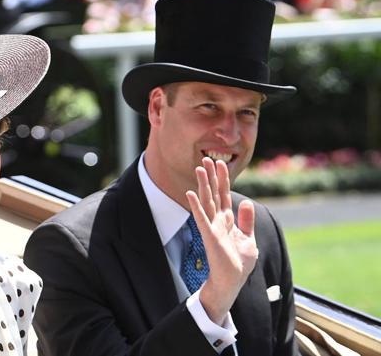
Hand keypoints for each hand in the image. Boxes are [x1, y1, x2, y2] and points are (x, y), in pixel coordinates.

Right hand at [185, 157, 257, 324]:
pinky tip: (190, 193)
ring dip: (202, 184)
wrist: (233, 281)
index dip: (222, 179)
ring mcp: (212, 227)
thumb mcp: (248, 239)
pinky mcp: (209, 236)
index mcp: (227, 220)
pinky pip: (201, 218)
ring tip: (199, 168)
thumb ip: (247, 220)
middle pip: (213, 193)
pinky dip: (196, 205)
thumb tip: (248, 202)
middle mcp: (218, 220)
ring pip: (207, 201)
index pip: (224, 194)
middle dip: (210, 176)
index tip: (220, 163)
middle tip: (206, 158)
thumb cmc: (239, 263)